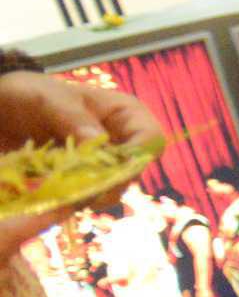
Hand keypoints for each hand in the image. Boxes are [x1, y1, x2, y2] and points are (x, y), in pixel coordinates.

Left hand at [0, 71, 157, 263]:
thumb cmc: (27, 95)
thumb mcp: (47, 98)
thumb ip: (73, 118)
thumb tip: (98, 145)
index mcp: (125, 115)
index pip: (152, 140)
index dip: (136, 158)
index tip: (105, 170)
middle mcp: (120, 142)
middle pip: (134, 172)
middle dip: (109, 183)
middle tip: (80, 191)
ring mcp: (101, 165)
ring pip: (112, 189)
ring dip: (88, 195)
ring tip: (61, 193)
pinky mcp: (81, 182)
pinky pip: (86, 198)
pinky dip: (71, 201)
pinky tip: (52, 196)